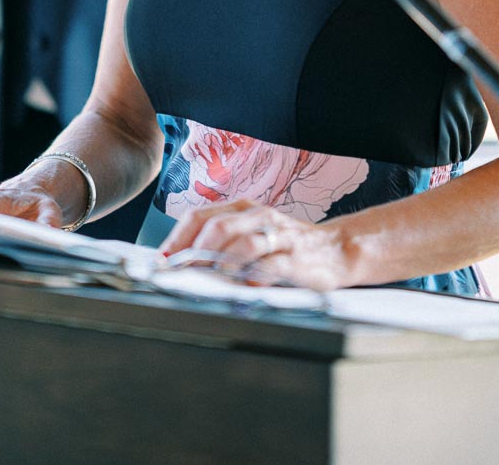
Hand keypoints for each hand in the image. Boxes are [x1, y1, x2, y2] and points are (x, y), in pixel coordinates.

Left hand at [162, 198, 351, 290]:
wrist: (336, 249)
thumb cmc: (286, 244)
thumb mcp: (253, 233)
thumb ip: (223, 242)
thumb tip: (179, 262)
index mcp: (242, 209)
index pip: (200, 216)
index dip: (177, 239)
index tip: (162, 262)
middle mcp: (258, 217)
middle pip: (217, 227)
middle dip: (194, 252)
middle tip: (180, 273)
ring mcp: (278, 236)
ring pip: (243, 244)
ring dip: (220, 264)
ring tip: (207, 280)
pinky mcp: (296, 258)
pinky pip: (271, 266)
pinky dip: (253, 277)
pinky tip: (242, 288)